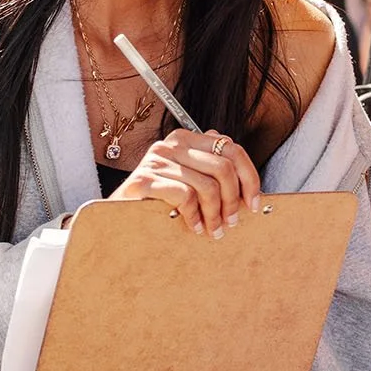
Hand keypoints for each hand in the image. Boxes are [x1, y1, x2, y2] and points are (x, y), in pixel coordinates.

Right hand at [110, 127, 262, 237]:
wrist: (116, 217)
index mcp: (186, 140)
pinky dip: (194, 215)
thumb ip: (211, 175)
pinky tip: (192, 226)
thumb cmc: (156, 203)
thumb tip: (249, 189)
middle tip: (231, 223)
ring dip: (215, 214)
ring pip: (207, 185)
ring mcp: (156, 161)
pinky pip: (185, 195)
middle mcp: (171, 145)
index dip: (250, 177)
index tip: (254, 203)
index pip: (232, 149)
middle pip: (224, 168)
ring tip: (213, 230)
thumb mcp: (187, 182)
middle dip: (233, 200)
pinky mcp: (144, 180)